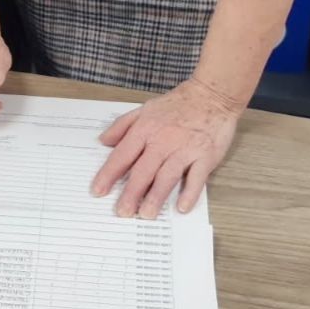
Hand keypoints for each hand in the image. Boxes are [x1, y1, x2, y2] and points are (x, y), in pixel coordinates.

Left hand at [91, 78, 240, 218]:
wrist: (211, 94)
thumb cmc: (178, 103)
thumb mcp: (146, 108)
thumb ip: (123, 125)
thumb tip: (103, 141)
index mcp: (146, 128)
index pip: (123, 154)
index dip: (109, 173)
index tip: (98, 190)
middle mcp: (164, 139)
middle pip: (144, 169)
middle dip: (131, 192)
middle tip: (122, 212)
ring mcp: (185, 148)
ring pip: (167, 176)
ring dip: (156, 196)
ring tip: (146, 214)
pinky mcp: (205, 155)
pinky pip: (196, 177)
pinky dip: (190, 193)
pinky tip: (182, 207)